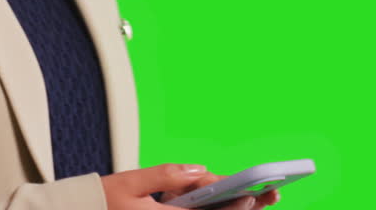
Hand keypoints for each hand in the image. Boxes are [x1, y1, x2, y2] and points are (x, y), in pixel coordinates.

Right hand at [100, 163, 280, 209]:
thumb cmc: (104, 202)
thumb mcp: (129, 182)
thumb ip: (164, 175)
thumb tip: (198, 170)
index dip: (232, 207)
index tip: (249, 195)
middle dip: (245, 209)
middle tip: (271, 195)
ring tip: (262, 197)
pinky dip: (218, 209)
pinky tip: (237, 201)